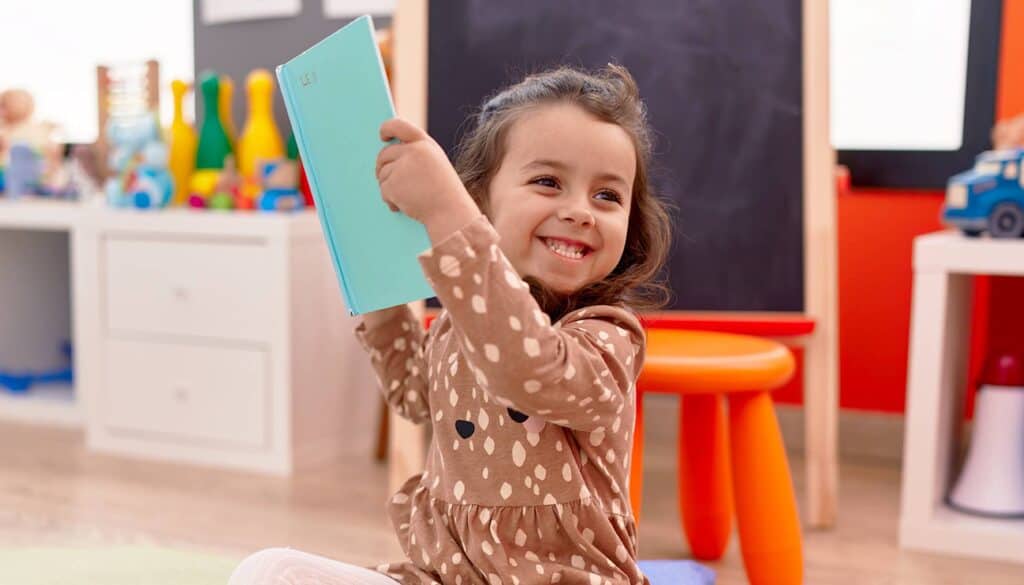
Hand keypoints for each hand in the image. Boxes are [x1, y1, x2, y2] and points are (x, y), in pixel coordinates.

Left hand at [376, 118, 480, 241]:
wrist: (450, 213)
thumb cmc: (445, 193)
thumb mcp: (435, 165)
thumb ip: (416, 155)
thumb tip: (390, 157)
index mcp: (425, 144)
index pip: (399, 126)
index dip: (387, 128)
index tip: (382, 135)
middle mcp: (412, 151)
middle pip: (384, 154)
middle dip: (382, 167)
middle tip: (388, 179)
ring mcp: (401, 167)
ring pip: (382, 174)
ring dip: (389, 187)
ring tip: (406, 198)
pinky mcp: (393, 184)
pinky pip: (383, 189)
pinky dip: (390, 200)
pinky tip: (403, 206)